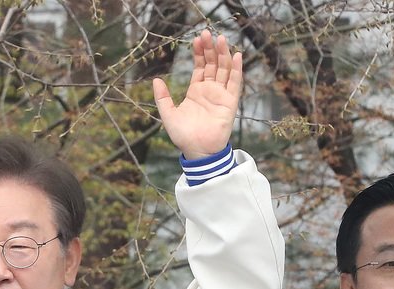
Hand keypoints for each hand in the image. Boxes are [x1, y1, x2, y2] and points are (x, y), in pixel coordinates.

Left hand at [152, 30, 243, 159]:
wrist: (198, 151)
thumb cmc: (183, 136)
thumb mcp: (168, 114)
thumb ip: (162, 98)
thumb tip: (156, 80)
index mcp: (196, 91)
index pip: (200, 67)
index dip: (199, 53)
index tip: (196, 39)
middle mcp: (210, 90)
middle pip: (213, 64)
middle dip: (210, 48)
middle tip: (207, 32)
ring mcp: (221, 95)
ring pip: (224, 69)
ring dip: (223, 54)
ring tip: (221, 38)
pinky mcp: (230, 102)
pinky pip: (235, 83)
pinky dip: (236, 69)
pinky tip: (236, 55)